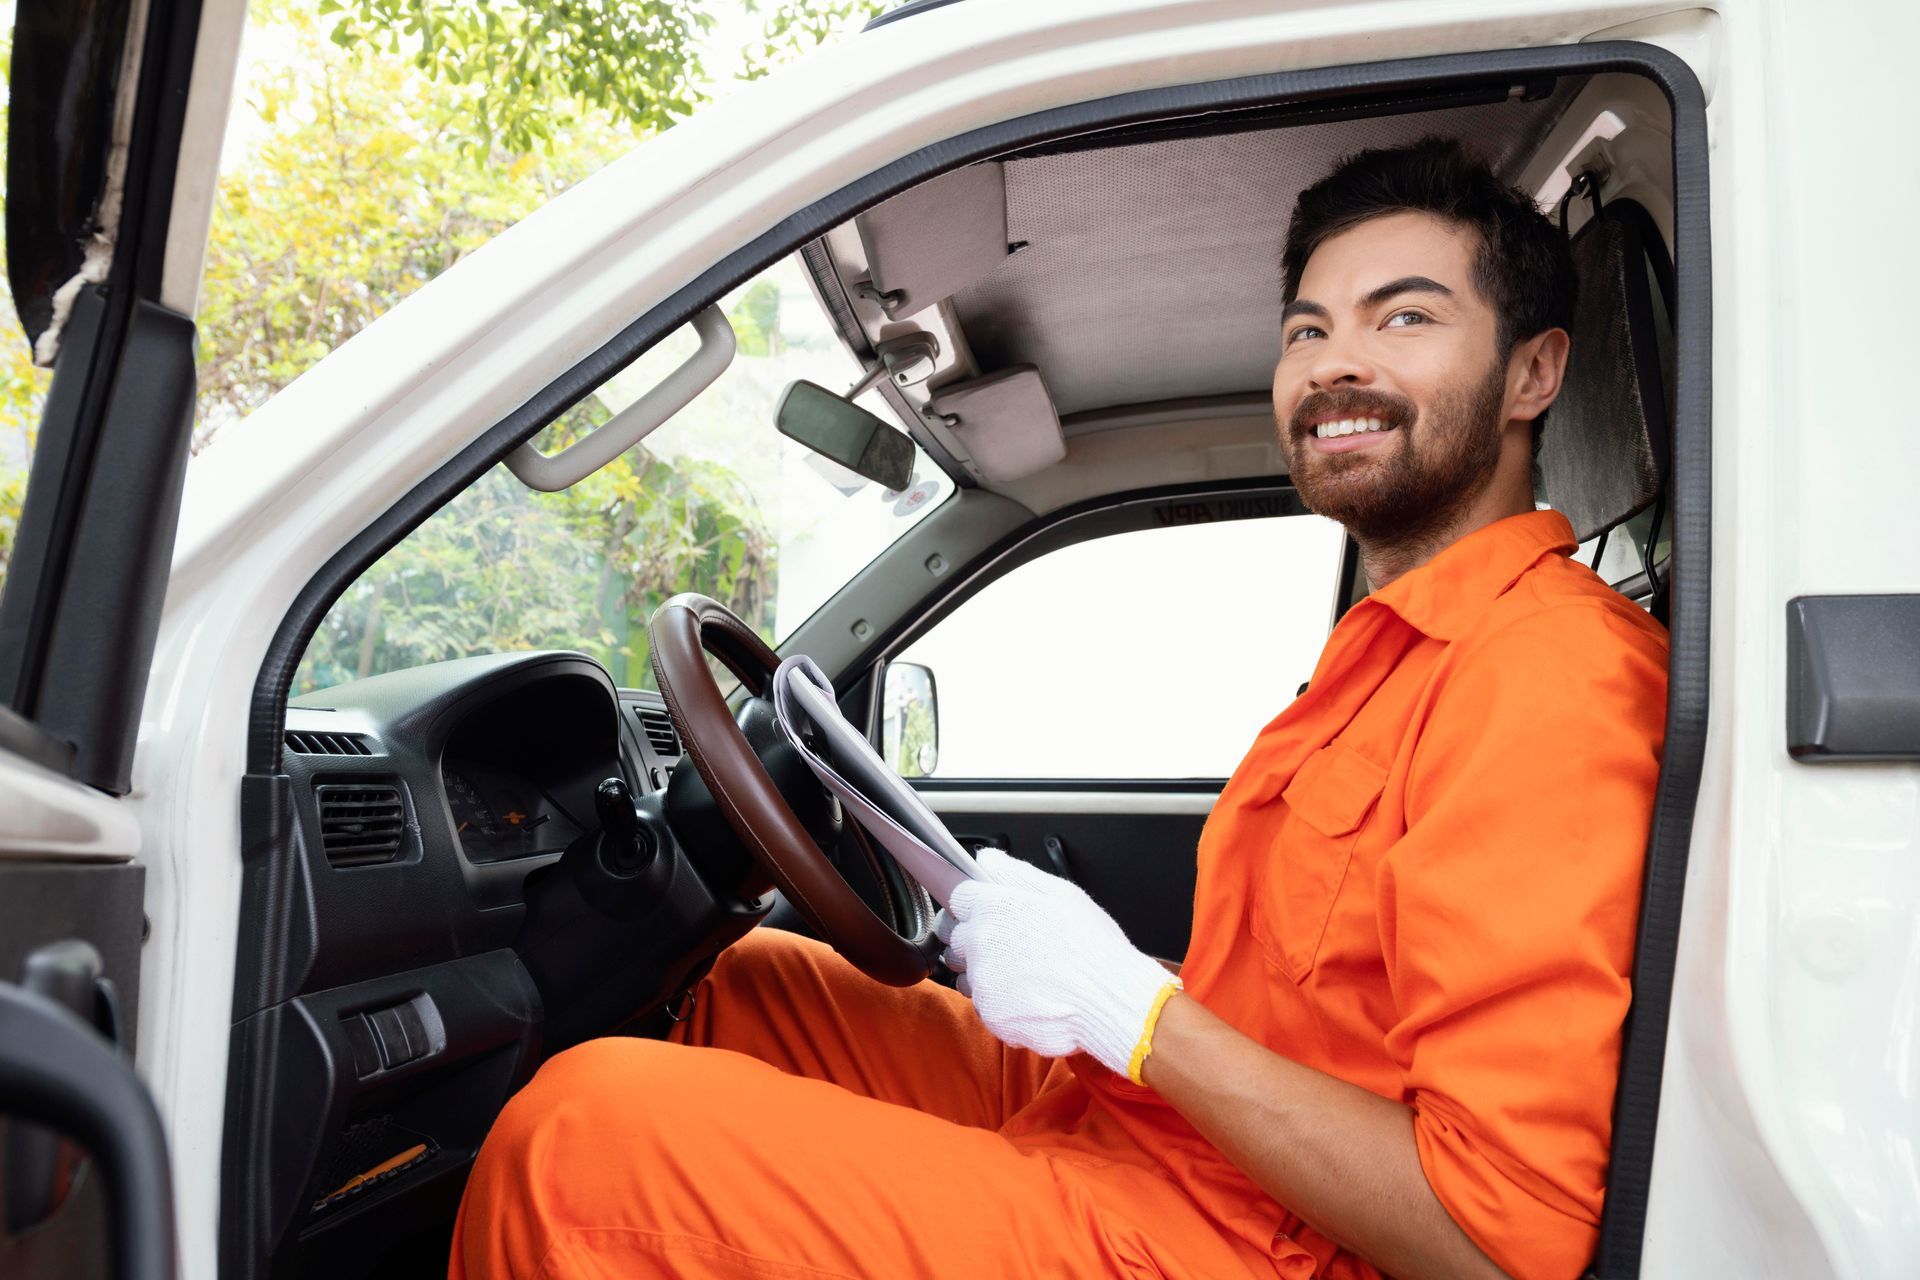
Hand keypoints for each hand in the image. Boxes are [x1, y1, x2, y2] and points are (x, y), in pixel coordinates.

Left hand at [936, 848, 1177, 1079]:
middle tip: (1006, 942)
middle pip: (953, 934)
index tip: (960, 897)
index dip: (961, 898)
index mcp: (995, 905)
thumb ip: (1016, 874)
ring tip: (1023, 971)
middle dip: (971, 935)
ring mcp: (982, 979)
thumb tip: (988, 860)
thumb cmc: (1093, 946)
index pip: (952, 892)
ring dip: (982, 970)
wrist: (1109, 1000)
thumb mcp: (1062, 893)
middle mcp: (980, 941)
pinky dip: (998, 1000)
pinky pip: (982, 1002)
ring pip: (964, 971)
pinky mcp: (989, 1012)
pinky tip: (1028, 994)